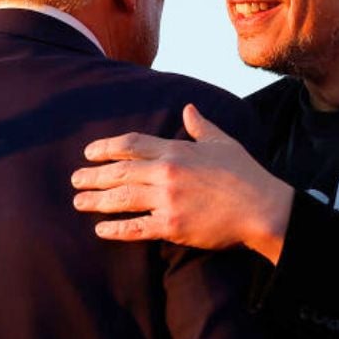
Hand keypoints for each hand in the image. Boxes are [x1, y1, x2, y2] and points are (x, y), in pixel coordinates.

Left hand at [71, 104, 291, 262]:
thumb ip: (200, 126)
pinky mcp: (173, 226)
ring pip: (122, 200)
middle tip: (75, 179)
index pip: (131, 145)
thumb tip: (188, 108)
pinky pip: (137, 228)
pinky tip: (101, 230)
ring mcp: (168, 201)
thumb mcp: (222, 142)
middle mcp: (167, 173)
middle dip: (93, 176)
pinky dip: (117, 230)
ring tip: (79, 202)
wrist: (262, 208)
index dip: (106, 148)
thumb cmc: (245, 174)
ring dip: (96, 201)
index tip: (89, 153)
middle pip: (119, 173)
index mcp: (176, 151)